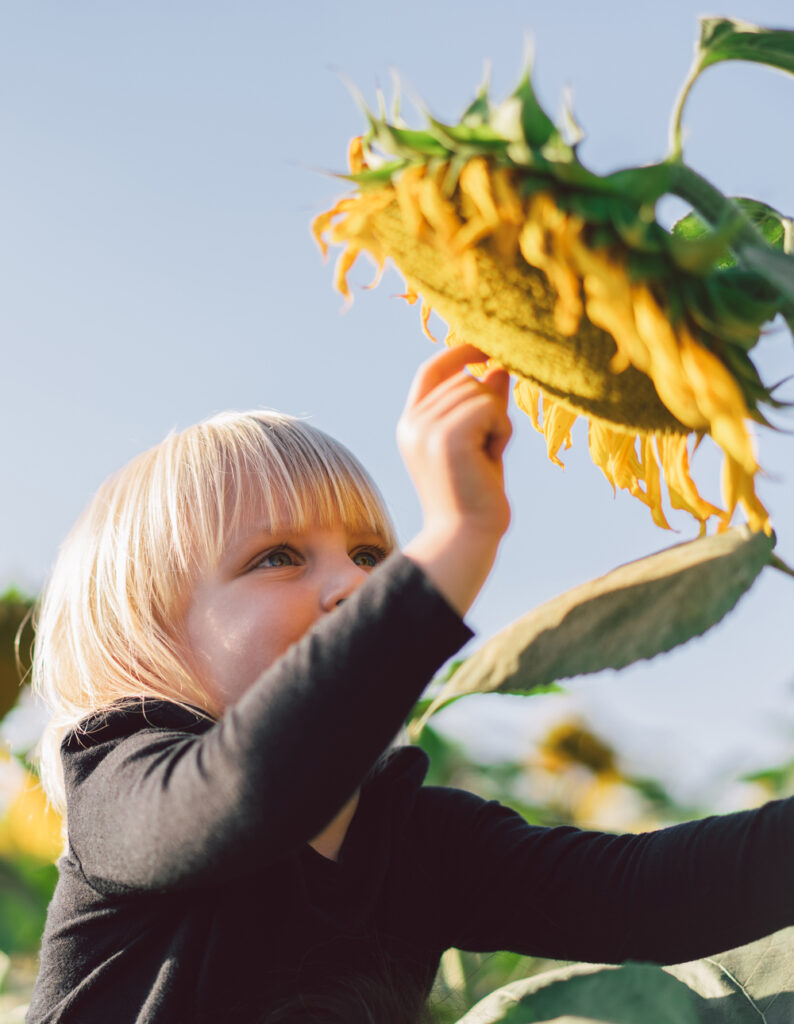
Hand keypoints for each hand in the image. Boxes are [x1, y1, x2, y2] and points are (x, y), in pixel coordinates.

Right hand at [398, 344, 512, 615]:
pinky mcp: (448, 437)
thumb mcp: (481, 442)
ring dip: (497, 422)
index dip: (460, 353)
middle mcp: (413, 423)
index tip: (488, 348)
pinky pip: (489, 408)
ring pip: (480, 392)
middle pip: (466, 380)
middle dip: (490, 407)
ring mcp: (427, 428)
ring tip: (487, 457)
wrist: (465, 538)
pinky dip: (501, 430)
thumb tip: (498, 366)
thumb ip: (485, 405)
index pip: (432, 369)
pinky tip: (492, 458)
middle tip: (489, 449)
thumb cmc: (476, 495)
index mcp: (412, 424)